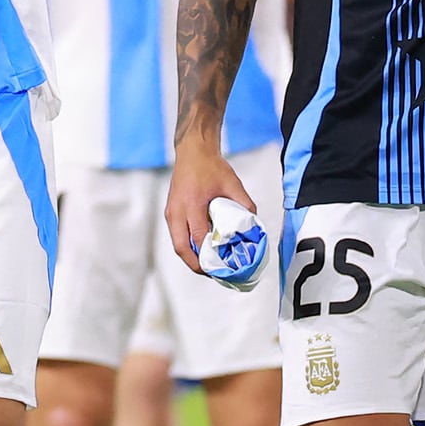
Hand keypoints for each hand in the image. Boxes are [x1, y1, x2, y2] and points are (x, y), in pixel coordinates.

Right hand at [164, 141, 256, 272]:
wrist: (193, 151)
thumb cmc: (212, 166)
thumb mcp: (233, 184)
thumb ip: (244, 204)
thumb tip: (254, 226)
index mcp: (192, 204)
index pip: (199, 237)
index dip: (210, 255)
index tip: (223, 267)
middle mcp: (177, 211)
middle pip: (182, 248)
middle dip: (197, 265)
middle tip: (213, 274)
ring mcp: (171, 212)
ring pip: (178, 244)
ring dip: (191, 258)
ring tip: (209, 267)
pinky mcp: (170, 212)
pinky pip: (177, 236)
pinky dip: (188, 247)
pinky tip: (202, 251)